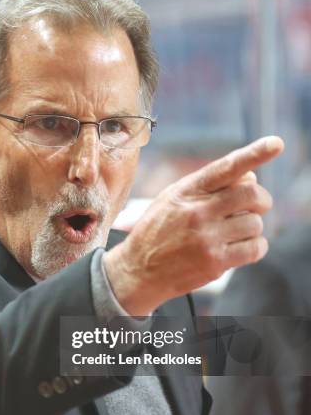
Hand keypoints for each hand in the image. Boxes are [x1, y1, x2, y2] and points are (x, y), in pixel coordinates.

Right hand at [103, 136, 283, 315]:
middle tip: (257, 207)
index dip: (255, 153)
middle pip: (252, 194)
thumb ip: (208, 185)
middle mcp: (198, 212)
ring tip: (235, 233)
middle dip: (261, 200)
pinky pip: (255, 249)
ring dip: (252, 228)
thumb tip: (251, 176)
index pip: (226, 167)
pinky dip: (256, 247)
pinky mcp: (215, 262)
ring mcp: (207, 238)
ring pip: (255, 223)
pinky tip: (242, 248)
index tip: (276, 144)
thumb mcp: (172, 199)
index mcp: (187, 190)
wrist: (138, 271)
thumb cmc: (157, 231)